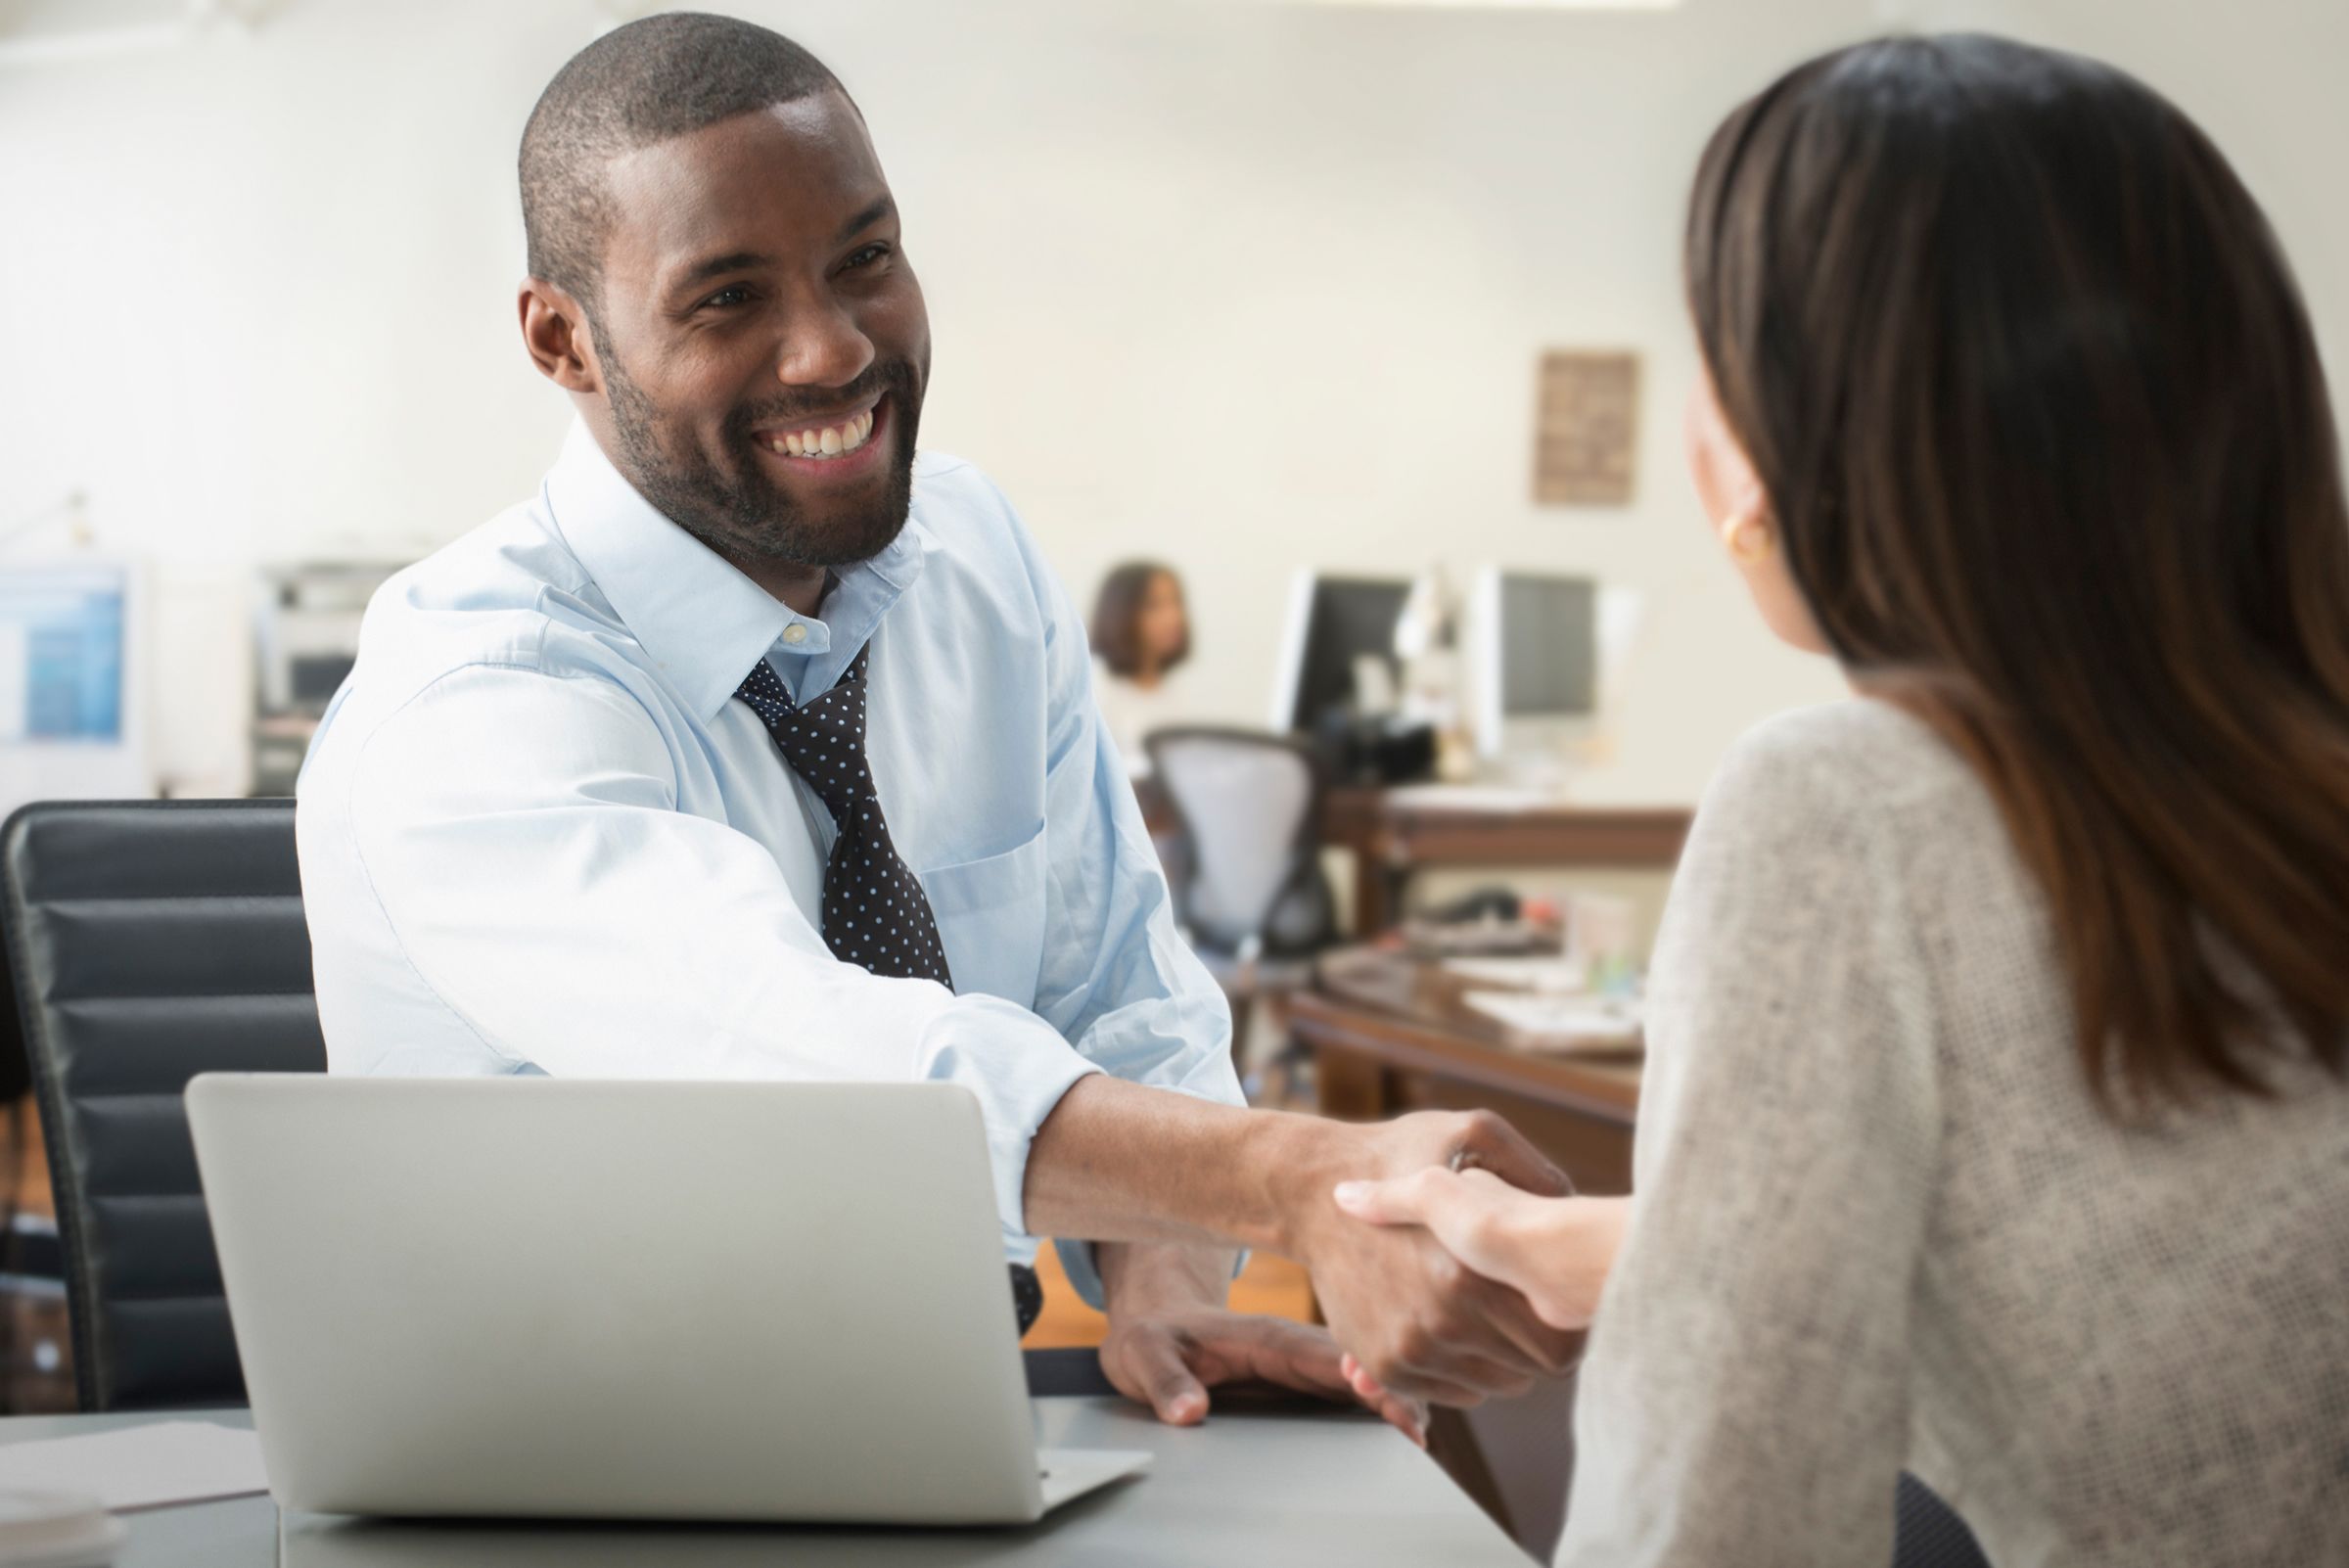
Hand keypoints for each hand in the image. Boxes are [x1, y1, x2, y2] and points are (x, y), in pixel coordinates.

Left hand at [1100, 1305, 1428, 1444]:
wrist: (1156, 1323)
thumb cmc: (1152, 1336)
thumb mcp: (1144, 1355)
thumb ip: (1165, 1381)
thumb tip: (1191, 1412)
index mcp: (1269, 1338)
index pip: (1331, 1357)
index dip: (1370, 1379)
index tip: (1400, 1408)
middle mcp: (1297, 1349)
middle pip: (1363, 1366)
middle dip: (1399, 1393)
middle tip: (1418, 1438)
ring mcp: (1306, 1366)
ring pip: (1368, 1378)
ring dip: (1397, 1401)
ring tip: (1416, 1442)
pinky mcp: (1306, 1383)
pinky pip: (1356, 1393)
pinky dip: (1383, 1409)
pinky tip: (1399, 1435)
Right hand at [1278, 1110, 1583, 1407]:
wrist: (1312, 1191)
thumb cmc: (1397, 1155)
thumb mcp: (1472, 1133)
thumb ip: (1533, 1172)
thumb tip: (1577, 1209)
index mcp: (1470, 1273)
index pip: (1563, 1347)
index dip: (1571, 1324)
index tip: (1560, 1297)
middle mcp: (1441, 1323)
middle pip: (1531, 1371)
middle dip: (1534, 1337)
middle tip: (1521, 1299)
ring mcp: (1410, 1350)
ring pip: (1494, 1386)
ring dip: (1500, 1358)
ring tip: (1487, 1309)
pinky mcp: (1385, 1365)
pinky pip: (1455, 1392)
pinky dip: (1464, 1370)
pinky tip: (1458, 1326)